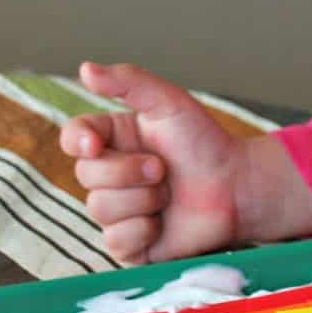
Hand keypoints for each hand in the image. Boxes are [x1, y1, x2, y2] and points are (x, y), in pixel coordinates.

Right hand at [59, 63, 245, 263]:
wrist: (237, 186)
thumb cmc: (205, 142)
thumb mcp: (169, 103)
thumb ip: (129, 82)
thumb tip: (85, 69)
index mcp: (113, 138)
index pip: (74, 137)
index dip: (77, 141)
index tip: (95, 144)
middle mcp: (109, 174)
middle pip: (86, 176)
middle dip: (129, 172)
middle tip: (163, 168)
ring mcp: (118, 210)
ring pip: (100, 209)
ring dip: (143, 200)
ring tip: (170, 192)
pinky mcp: (130, 243)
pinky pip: (116, 241)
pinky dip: (144, 229)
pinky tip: (164, 221)